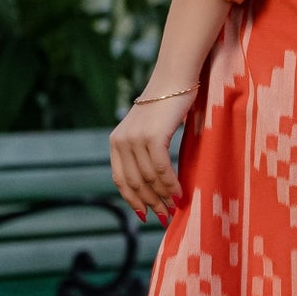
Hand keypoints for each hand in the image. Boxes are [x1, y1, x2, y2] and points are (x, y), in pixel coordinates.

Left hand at [110, 84, 193, 224]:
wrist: (175, 78)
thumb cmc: (167, 105)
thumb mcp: (148, 130)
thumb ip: (144, 152)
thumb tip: (153, 184)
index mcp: (116, 142)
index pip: (120, 180)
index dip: (132, 200)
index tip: (145, 215)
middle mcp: (121, 141)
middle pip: (134, 183)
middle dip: (150, 203)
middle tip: (165, 217)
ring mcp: (136, 139)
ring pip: (149, 178)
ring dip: (163, 197)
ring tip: (175, 207)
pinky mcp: (153, 136)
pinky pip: (161, 168)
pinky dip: (171, 184)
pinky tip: (180, 193)